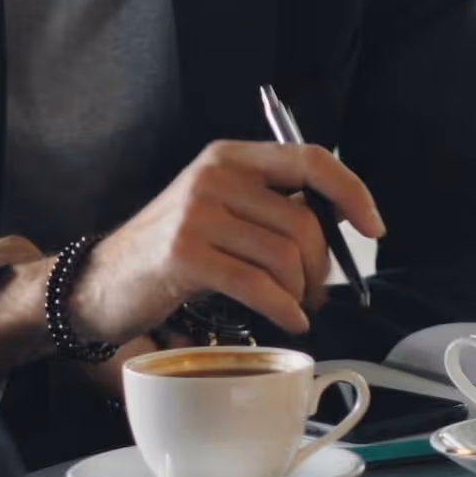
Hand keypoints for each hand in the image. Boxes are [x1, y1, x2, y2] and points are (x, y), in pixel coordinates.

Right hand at [66, 141, 383, 349]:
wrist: (102, 281)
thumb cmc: (171, 251)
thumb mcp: (219, 209)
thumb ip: (270, 205)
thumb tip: (341, 223)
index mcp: (229, 156)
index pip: (310, 159)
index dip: (352, 192)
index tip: (374, 227)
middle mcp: (214, 175)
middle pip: (304, 220)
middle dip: (322, 265)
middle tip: (317, 291)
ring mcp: (197, 213)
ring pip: (285, 256)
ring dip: (301, 291)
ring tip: (295, 306)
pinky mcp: (186, 255)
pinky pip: (258, 285)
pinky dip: (283, 309)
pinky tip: (288, 320)